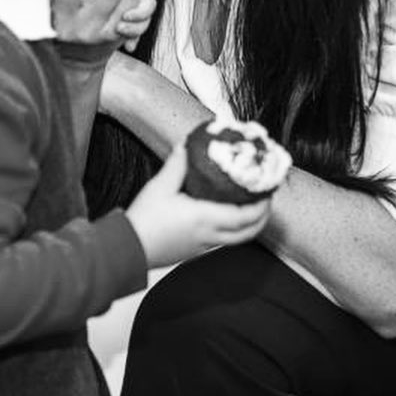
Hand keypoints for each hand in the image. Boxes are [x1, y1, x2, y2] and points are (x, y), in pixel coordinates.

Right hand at [125, 144, 270, 268]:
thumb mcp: (160, 185)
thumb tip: (187, 145)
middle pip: (249, 231)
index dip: (262, 204)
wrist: (128, 249)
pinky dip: (234, 229)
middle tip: (265, 197)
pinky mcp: (195, 251)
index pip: (246, 215)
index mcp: (206, 219)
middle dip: (263, 215)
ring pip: (238, 238)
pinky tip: (226, 214)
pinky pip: (224, 241)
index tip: (268, 189)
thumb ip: (177, 164)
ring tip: (250, 204)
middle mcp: (210, 236)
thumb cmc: (144, 221)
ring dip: (250, 223)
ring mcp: (204, 246)